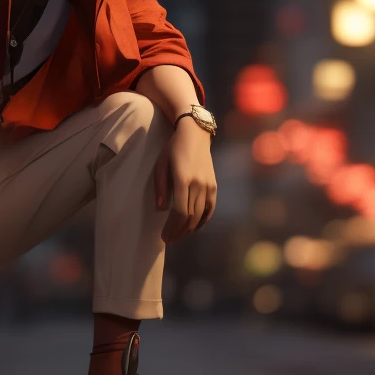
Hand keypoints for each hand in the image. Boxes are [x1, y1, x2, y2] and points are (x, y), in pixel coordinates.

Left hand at [155, 119, 217, 242]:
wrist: (195, 135)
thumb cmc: (173, 149)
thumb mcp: (160, 164)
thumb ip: (160, 187)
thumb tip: (161, 210)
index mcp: (183, 179)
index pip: (180, 211)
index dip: (172, 227)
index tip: (164, 236)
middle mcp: (198, 184)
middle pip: (190, 216)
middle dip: (179, 231)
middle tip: (169, 240)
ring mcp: (208, 185)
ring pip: (201, 215)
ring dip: (189, 229)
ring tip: (179, 236)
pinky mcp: (214, 185)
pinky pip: (210, 208)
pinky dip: (202, 221)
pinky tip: (193, 227)